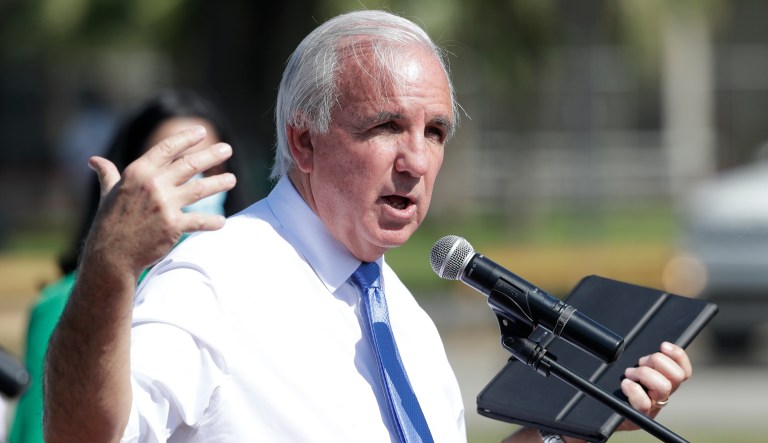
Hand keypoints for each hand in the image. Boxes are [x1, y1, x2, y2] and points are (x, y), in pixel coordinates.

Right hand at [85, 126, 235, 276]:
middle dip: (211, 155)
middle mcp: (152, 185)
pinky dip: (212, 222)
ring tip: (232, 180)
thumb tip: (94, 160)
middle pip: (190, 164)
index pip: (167, 149)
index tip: (201, 132)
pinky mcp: (173, 226)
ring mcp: (164, 205)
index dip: (185, 139)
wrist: (110, 255)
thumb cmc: (109, 223)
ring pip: (199, 189)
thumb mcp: (109, 194)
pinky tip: (222, 222)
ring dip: (218, 183)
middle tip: (228, 149)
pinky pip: (199, 220)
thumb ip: (108, 174)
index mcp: (137, 173)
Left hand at [617, 341, 691, 430]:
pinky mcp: (638, 416)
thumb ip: (644, 359)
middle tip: (640, 362)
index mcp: (664, 382)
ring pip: (664, 387)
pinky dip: (634, 390)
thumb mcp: (633, 370)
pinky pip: (644, 403)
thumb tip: (653, 346)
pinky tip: (625, 385)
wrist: (607, 411)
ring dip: (644, 374)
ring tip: (629, 373)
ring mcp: (652, 407)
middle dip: (658, 361)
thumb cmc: (619, 388)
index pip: (683, 370)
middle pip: (677, 375)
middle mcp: (662, 394)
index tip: (663, 345)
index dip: (678, 355)